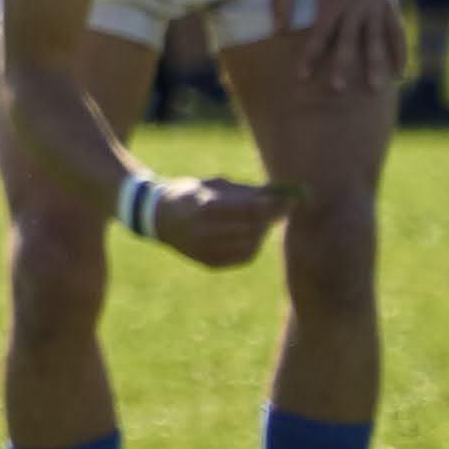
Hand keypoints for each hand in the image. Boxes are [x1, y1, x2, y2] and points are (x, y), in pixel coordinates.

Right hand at [140, 174, 295, 267]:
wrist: (156, 217)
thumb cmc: (191, 194)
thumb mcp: (214, 185)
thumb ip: (246, 192)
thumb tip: (281, 196)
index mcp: (206, 206)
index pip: (251, 208)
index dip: (275, 204)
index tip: (292, 198)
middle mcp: (205, 231)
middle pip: (254, 227)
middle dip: (272, 217)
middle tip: (283, 208)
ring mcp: (206, 250)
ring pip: (252, 244)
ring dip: (262, 231)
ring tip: (260, 220)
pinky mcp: (209, 263)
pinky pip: (243, 257)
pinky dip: (253, 245)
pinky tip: (249, 234)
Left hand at [279, 0, 404, 101]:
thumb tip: (277, 30)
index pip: (320, 34)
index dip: (311, 56)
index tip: (302, 78)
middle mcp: (357, 4)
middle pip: (350, 40)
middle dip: (344, 66)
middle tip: (339, 90)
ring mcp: (377, 4)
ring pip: (378, 39)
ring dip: (377, 64)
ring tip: (377, 89)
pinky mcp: (390, 3)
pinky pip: (397, 31)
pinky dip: (400, 52)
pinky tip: (400, 73)